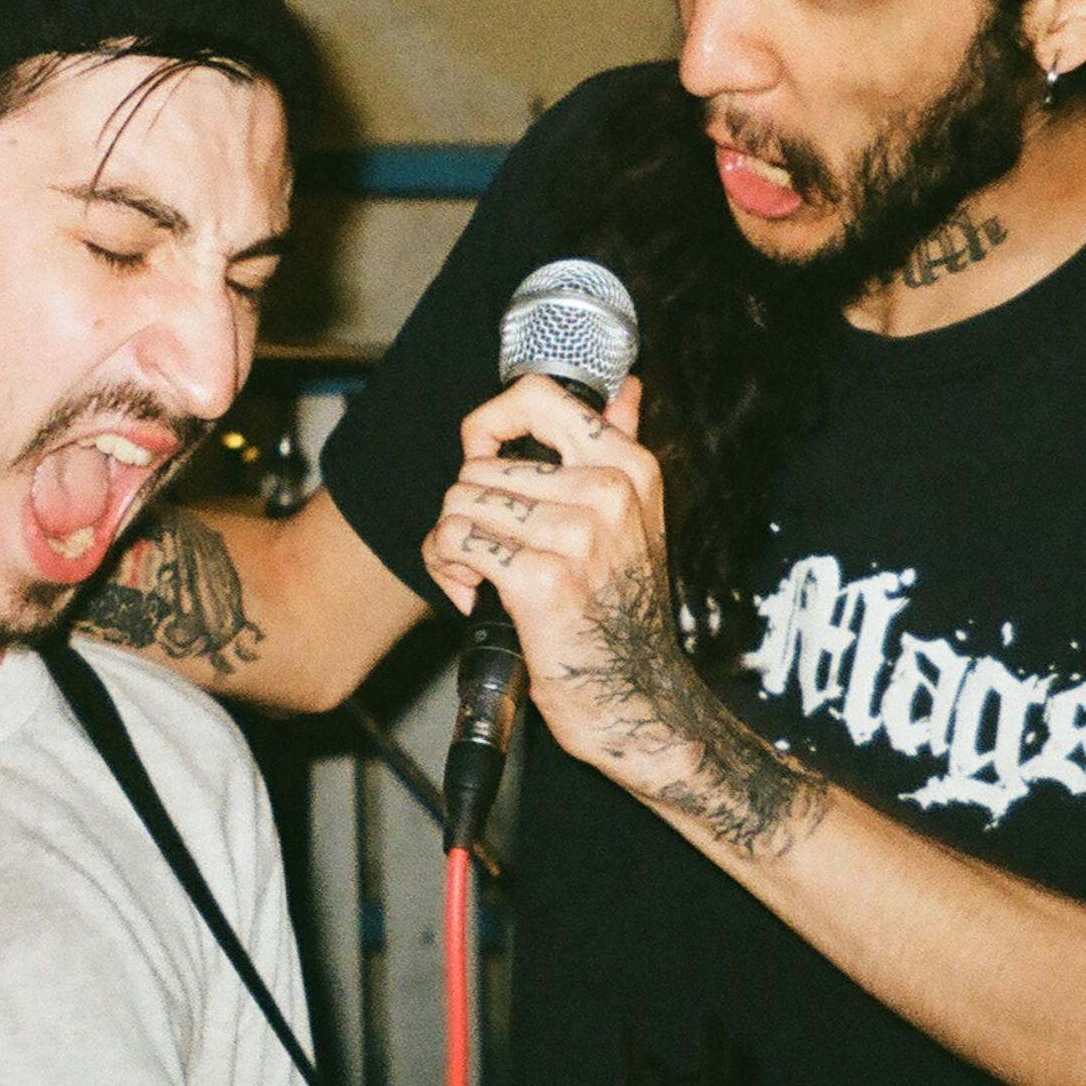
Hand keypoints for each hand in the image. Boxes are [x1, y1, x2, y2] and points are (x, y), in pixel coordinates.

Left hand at [419, 375, 697, 791]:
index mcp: (629, 466)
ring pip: (461, 502)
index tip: (482, 457)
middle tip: (481, 547)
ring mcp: (578, 535)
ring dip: (449, 541)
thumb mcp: (638, 518)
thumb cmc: (624, 611)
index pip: (536, 396)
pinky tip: (469, 593)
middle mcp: (608, 492)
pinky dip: (447, 569)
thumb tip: (625, 387)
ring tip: (474, 572)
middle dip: (464, 506)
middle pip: (480, 464)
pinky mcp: (542, 580)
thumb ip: (623, 445)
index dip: (488, 423)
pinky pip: (457, 542)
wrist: (638, 698)